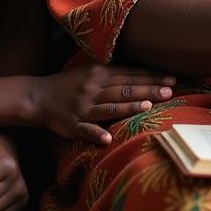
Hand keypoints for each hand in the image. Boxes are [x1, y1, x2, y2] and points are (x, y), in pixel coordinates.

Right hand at [36, 65, 176, 143]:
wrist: (38, 96)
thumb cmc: (71, 83)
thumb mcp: (91, 70)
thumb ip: (113, 72)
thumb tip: (142, 72)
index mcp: (100, 72)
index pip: (131, 73)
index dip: (152, 76)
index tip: (172, 78)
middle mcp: (94, 87)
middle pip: (125, 88)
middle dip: (149, 89)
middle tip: (171, 91)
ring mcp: (83, 106)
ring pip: (110, 106)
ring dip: (130, 107)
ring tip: (149, 108)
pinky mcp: (73, 124)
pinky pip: (86, 130)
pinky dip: (96, 134)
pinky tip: (108, 139)